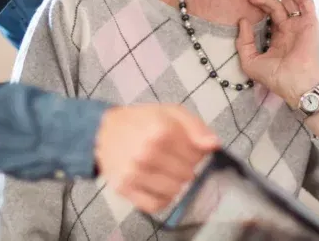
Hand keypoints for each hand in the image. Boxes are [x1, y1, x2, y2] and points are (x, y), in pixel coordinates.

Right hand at [95, 103, 219, 213]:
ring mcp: (134, 172)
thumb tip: (214, 145)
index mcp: (161, 131)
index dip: (197, 153)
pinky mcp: (125, 188)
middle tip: (174, 159)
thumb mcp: (171, 112)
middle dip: (186, 167)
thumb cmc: (142, 121)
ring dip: (175, 183)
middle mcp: (146, 153)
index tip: (187, 148)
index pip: (198, 156)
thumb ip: (196, 127)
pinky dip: (163, 199)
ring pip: (174, 191)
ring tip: (166, 171)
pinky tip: (160, 187)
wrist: (104, 131)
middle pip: (188, 174)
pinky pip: (155, 205)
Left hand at [235, 0, 318, 105]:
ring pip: (291, 0)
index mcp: (278, 38)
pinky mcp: (310, 23)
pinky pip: (305, 3)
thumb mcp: (250, 61)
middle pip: (277, 6)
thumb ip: (243, 42)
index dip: (259, 6)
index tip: (246, 1)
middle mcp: (290, 29)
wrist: (295, 84)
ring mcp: (300, 25)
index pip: (269, 16)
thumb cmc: (275, 77)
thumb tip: (242, 20)